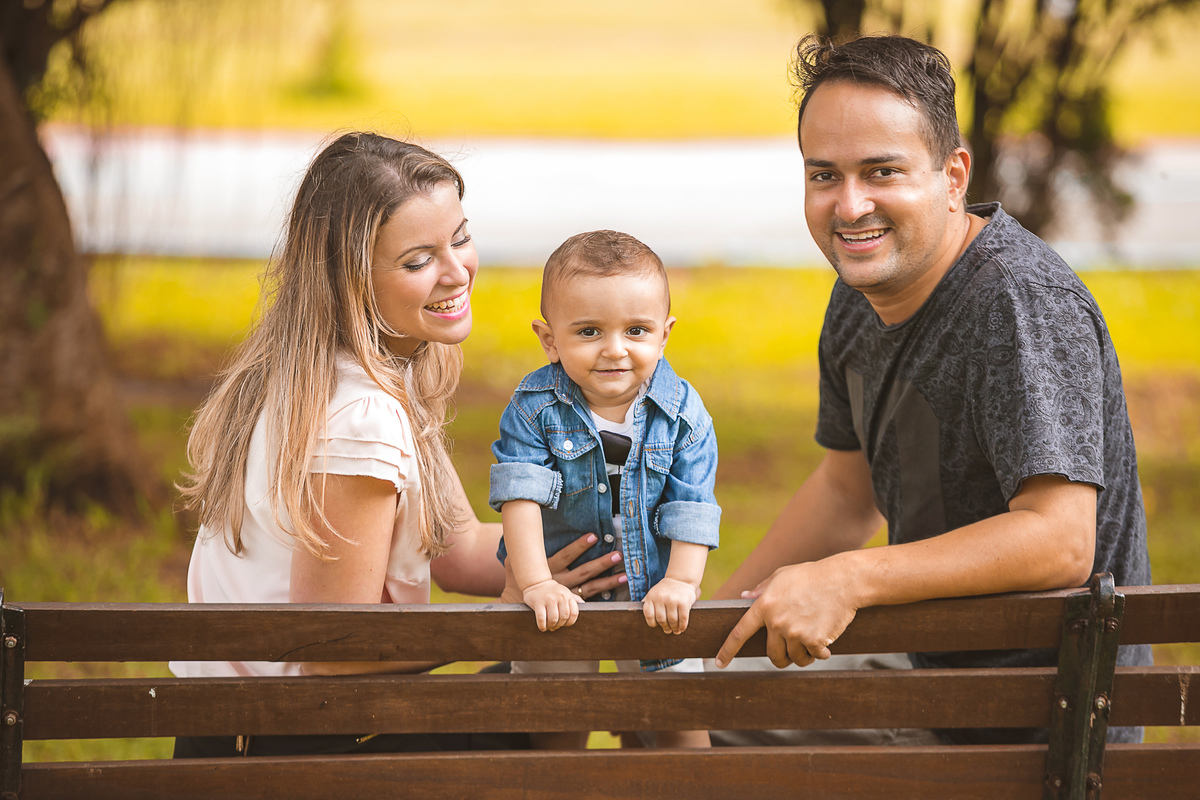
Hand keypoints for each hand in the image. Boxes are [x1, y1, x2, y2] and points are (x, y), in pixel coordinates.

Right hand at [499, 533, 626, 602]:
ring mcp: (567, 595)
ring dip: (609, 582)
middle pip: (584, 572)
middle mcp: (560, 582)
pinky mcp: (570, 604)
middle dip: (601, 563)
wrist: (514, 606)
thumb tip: (516, 525)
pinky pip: (589, 601)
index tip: (593, 536)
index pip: (567, 555)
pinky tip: (616, 593)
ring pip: (591, 588)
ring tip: (625, 575)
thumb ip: (518, 547)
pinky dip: (603, 597)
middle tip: (617, 555)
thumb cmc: (516, 580)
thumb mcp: (513, 562)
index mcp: (549, 569)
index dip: (579, 546)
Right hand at [522, 579, 580, 631]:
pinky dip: (542, 626)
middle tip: (556, 626)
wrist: (536, 582)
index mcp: (567, 595)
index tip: (565, 624)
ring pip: (553, 619)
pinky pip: (542, 619)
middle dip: (560, 625)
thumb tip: (583, 604)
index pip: (574, 613)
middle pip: (564, 617)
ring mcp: (549, 599)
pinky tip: (543, 627)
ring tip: (549, 626)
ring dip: (551, 626)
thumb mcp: (565, 591)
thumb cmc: (552, 590)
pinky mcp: (538, 603)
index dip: (570, 622)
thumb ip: (574, 598)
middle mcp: (560, 596)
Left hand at [642, 577, 700, 633]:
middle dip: (665, 627)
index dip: (652, 623)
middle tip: (667, 630)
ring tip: (675, 630)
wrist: (680, 579)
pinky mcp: (683, 602)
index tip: (656, 625)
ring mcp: (673, 600)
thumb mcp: (653, 593)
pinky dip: (682, 626)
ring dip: (674, 628)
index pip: (649, 615)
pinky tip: (681, 628)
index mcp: (651, 596)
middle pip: (661, 620)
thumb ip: (647, 602)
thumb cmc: (665, 590)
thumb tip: (634, 612)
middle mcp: (661, 598)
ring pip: (672, 621)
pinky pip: (682, 619)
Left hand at [714, 558, 858, 668]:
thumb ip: (762, 589)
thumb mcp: (781, 576)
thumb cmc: (812, 576)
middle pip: (772, 655)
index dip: (728, 650)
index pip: (740, 632)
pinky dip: (822, 651)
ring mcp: (795, 632)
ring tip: (813, 635)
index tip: (718, 663)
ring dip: (804, 654)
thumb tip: (744, 596)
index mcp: (764, 605)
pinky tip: (826, 635)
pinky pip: (815, 656)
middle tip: (793, 648)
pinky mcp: (814, 641)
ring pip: (795, 658)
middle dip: (781, 657)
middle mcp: (777, 621)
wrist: (842, 580)